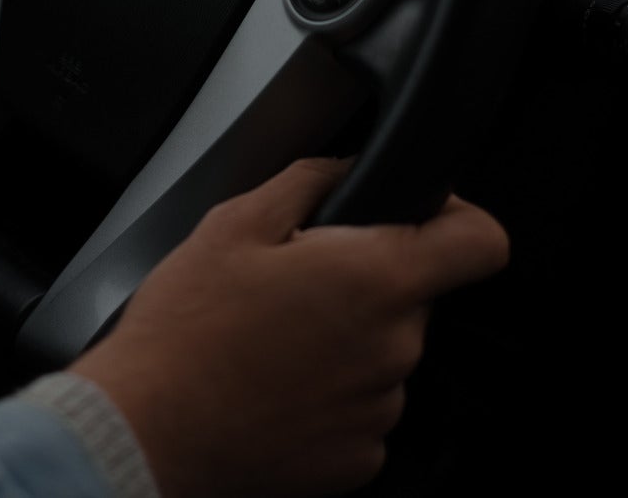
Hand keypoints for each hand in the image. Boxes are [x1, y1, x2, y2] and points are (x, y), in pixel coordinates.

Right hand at [68, 158, 509, 497]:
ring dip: (343, 342)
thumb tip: (349, 167)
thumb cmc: (184, 332)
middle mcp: (394, 349)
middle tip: (292, 284)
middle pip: (413, 297)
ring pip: (382, 354)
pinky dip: (327, 396)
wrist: (145, 432)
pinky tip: (272, 386)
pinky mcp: (358, 460)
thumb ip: (310, 181)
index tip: (422, 218)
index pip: (481, 242)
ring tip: (270, 341)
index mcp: (377, 279)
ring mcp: (380, 410)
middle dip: (364, 283)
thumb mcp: (234, 223)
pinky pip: (360, 409)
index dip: (458, 218)